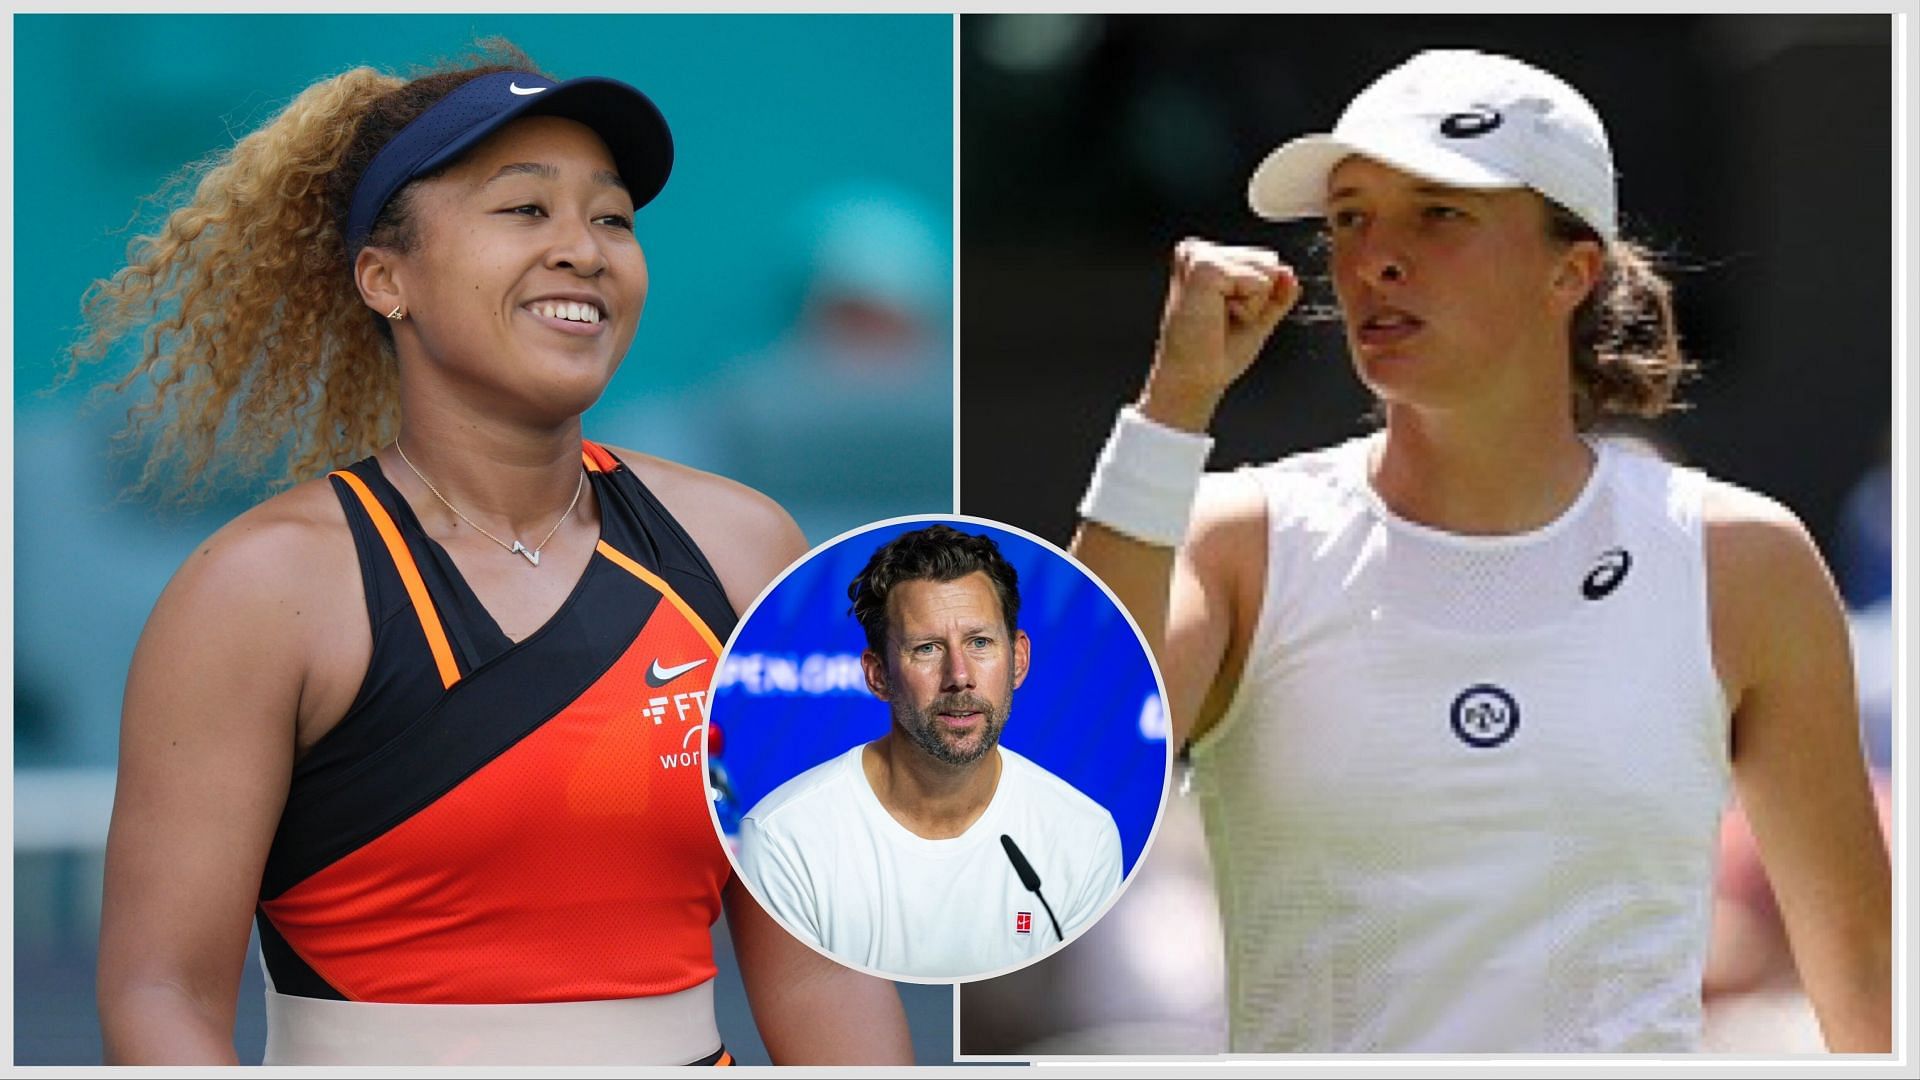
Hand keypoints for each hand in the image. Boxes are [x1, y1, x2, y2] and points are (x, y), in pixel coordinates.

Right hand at [1142, 238, 1299, 431]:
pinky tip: (1218, 318)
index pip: (1265, 261)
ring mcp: (1200, 256)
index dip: (1260, 297)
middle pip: (1270, 260)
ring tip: (1218, 319)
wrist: (1192, 378)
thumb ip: (1277, 294)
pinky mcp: (1205, 268)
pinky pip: (1259, 282)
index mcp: (1205, 258)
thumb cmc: (1214, 353)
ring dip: (1253, 305)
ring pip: (1268, 270)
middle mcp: (1199, 251)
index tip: (1226, 317)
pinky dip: (1249, 308)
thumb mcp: (1255, 318)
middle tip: (1223, 320)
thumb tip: (1290, 274)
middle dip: (1259, 298)